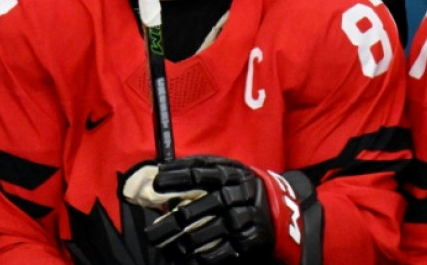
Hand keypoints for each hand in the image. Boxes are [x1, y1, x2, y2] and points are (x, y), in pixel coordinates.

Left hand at [144, 155, 274, 264]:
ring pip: (214, 229)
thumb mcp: (225, 171)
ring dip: (187, 241)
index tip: (156, 183)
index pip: (202, 172)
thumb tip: (160, 174)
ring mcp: (247, 216)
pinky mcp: (251, 238)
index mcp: (232, 173)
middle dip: (178, 219)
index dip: (179, 176)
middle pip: (207, 204)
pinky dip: (204, 257)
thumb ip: (198, 171)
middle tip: (152, 232)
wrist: (274, 207)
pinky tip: (187, 259)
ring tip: (165, 249)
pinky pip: (225, 249)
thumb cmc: (237, 186)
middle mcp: (240, 193)